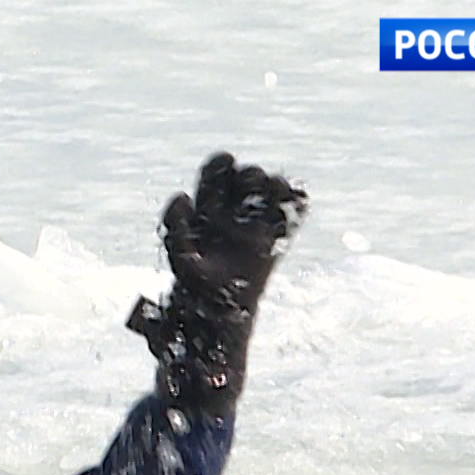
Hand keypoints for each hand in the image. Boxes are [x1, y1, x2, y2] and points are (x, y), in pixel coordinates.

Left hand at [160, 152, 307, 313]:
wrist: (220, 311)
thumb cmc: (195, 284)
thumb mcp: (180, 257)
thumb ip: (175, 228)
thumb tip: (183, 195)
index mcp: (208, 207)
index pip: (215, 172)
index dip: (221, 163)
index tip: (227, 164)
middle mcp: (234, 210)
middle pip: (247, 176)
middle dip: (251, 175)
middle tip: (252, 186)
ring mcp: (257, 222)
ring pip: (272, 190)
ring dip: (277, 185)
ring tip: (277, 192)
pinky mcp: (277, 238)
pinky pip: (293, 215)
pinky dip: (298, 205)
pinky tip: (296, 205)